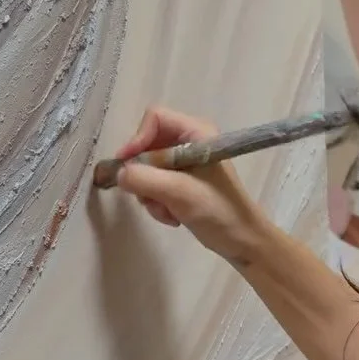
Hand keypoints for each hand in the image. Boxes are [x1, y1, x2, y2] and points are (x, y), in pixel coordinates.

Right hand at [114, 106, 266, 263]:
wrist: (241, 240)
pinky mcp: (182, 182)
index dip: (137, 140)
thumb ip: (143, 179)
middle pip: (147, 145)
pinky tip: (173, 216)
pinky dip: (158, 202)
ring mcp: (186, 163)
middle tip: (149, 196)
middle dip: (144, 175)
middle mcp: (190, 141)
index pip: (155, 119)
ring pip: (148, 168)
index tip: (127, 167)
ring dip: (150, 193)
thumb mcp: (177, 192)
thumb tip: (118, 174)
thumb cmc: (217, 210)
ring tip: (166, 211)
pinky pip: (155, 184)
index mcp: (196, 132)